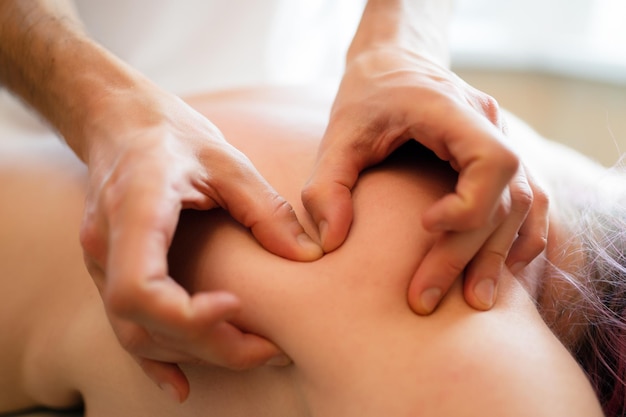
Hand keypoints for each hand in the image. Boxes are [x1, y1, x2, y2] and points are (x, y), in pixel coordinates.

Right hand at [79, 82, 321, 401]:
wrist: (120, 121)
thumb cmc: (172, 133)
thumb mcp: (226, 159)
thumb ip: (264, 208)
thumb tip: (308, 256)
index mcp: (135, 209)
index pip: (139, 288)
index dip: (186, 315)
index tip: (235, 307)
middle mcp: (107, 244)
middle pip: (144, 322)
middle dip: (208, 344)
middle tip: (269, 348)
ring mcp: (100, 262)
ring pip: (136, 333)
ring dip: (192, 352)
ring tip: (250, 353)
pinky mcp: (109, 270)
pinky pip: (127, 325)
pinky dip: (157, 357)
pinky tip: (182, 382)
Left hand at [302, 47, 547, 313]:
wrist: (394, 64)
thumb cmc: (365, 98)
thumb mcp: (337, 134)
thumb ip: (326, 183)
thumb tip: (330, 243)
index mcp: (449, 109)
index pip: (492, 159)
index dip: (469, 203)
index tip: (425, 226)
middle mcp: (488, 122)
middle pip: (505, 195)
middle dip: (468, 252)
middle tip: (426, 297)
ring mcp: (502, 138)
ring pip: (524, 203)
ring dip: (498, 253)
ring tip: (475, 301)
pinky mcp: (502, 155)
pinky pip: (531, 200)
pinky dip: (520, 235)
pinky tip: (502, 266)